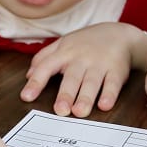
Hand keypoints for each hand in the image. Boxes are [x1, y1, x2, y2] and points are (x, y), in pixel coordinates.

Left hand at [20, 22, 146, 116]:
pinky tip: (104, 105)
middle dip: (66, 94)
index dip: (36, 81)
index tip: (26, 97)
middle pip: (72, 77)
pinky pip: (113, 83)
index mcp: (65, 53)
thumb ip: (44, 57)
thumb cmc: (87, 42)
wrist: (120, 34)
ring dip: (86, 97)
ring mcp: (100, 64)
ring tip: (80, 112)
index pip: (47, 66)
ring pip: (92, 82)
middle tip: (60, 110)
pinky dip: (110, 94)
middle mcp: (82, 58)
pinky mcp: (117, 70)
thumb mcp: (64, 43)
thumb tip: (28, 74)